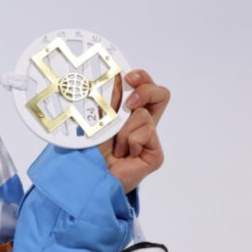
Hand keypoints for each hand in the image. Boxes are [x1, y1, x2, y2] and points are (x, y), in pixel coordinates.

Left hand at [98, 69, 168, 192]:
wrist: (91, 175)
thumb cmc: (91, 150)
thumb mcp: (99, 118)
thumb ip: (110, 100)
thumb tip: (114, 76)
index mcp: (129, 113)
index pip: (145, 87)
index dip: (142, 78)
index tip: (128, 76)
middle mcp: (144, 124)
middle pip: (160, 94)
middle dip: (146, 91)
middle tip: (129, 102)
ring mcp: (151, 139)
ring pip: (144, 115)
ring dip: (123, 129)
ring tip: (115, 145)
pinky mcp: (155, 154)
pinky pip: (146, 133)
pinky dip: (130, 141)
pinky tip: (124, 154)